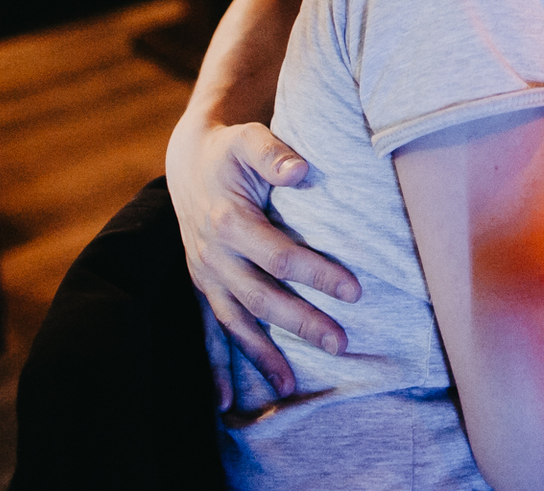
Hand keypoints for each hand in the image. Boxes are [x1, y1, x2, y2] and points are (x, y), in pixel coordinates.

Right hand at [166, 118, 360, 407]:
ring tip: (291, 388)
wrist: (188, 160)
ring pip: (235, 323)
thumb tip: (300, 169)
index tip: (355, 290)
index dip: (316, 274)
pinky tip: (223, 403)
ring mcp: (205, 275)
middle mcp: (213, 255)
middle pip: (261, 298)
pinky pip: (206, 332)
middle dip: (301, 323)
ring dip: (262, 356)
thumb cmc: (230, 150)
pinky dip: (214, 368)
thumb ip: (272, 153)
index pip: (279, 256)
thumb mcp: (248, 139)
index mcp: (229, 221)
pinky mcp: (201, 287)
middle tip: (341, 344)